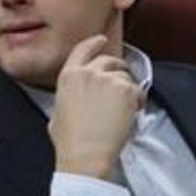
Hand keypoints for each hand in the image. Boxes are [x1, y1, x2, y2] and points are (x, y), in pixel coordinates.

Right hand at [49, 35, 143, 178]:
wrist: (85, 155)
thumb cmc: (69, 141)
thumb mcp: (57, 111)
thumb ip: (68, 95)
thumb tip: (77, 96)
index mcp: (68, 76)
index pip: (83, 49)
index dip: (94, 43)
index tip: (102, 40)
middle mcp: (88, 72)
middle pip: (109, 60)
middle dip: (117, 69)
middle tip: (121, 84)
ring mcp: (109, 80)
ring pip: (125, 76)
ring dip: (127, 89)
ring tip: (124, 108)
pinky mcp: (127, 91)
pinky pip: (138, 89)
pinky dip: (138, 100)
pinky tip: (131, 113)